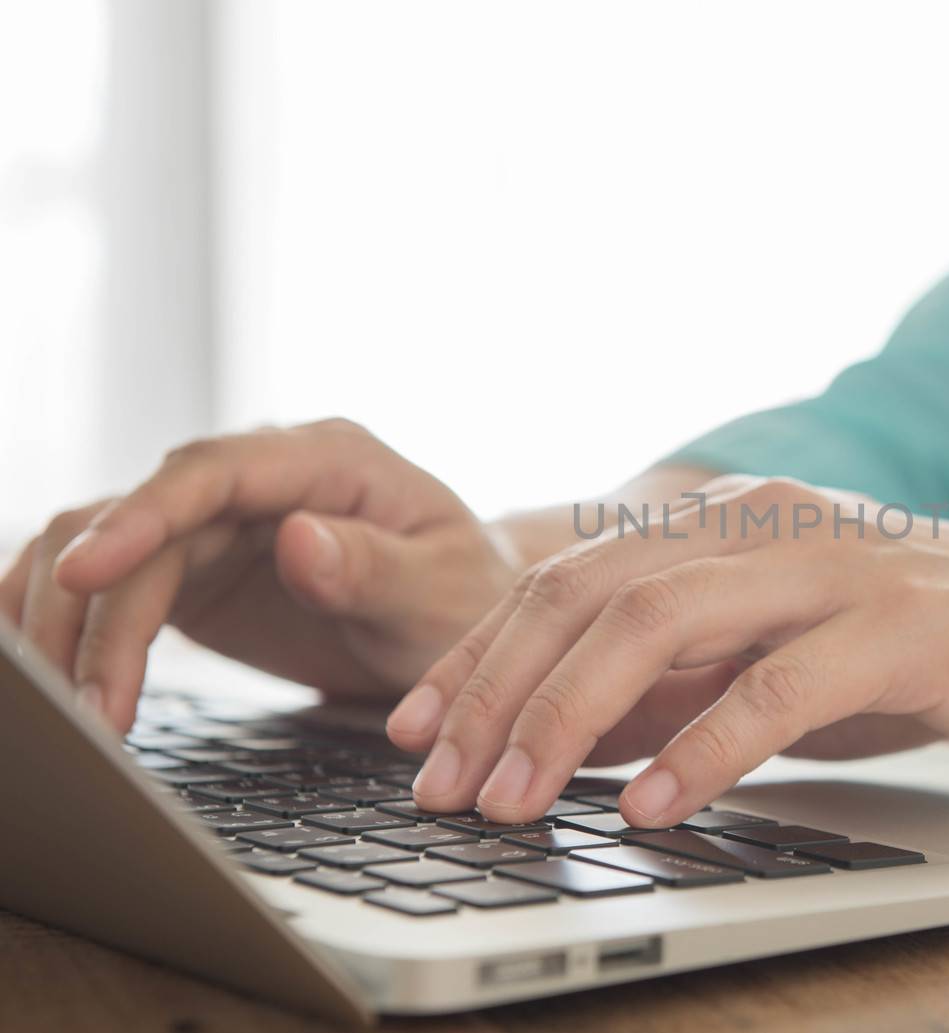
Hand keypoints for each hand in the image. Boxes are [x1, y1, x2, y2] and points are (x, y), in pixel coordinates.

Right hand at [0, 419, 519, 731]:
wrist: (465, 618)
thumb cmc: (467, 597)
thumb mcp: (442, 590)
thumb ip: (373, 568)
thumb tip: (295, 539)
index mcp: (326, 458)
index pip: (209, 471)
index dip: (140, 518)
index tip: (86, 575)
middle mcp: (259, 478)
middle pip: (139, 525)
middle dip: (100, 618)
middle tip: (95, 714)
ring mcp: (217, 521)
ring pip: (99, 549)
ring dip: (68, 628)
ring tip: (77, 719)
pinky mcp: (191, 570)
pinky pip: (105, 582)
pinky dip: (61, 621)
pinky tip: (36, 671)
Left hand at [388, 476, 948, 826]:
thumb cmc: (908, 639)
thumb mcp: (767, 658)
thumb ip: (675, 684)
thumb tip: (564, 738)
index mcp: (717, 523)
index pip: (566, 580)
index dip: (478, 655)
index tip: (413, 731)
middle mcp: (757, 524)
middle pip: (590, 593)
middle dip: (497, 690)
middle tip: (438, 780)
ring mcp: (827, 566)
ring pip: (663, 620)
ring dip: (569, 715)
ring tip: (513, 798)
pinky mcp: (898, 623)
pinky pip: (778, 684)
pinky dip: (703, 745)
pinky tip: (649, 803)